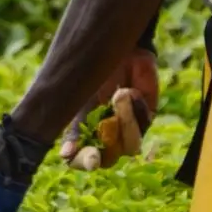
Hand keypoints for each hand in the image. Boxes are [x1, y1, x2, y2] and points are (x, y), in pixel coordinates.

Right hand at [60, 46, 158, 169]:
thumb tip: (64, 156)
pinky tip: (128, 89)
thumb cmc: (94, 74)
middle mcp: (110, 138)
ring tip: (118, 94)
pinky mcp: (147, 118)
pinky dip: (134, 108)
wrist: (117, 50)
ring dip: (124, 122)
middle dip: (107, 144)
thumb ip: (75, 128)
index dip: (84, 161)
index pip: (85, 160)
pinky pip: (143, 124)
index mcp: (89, 135)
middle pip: (109, 159)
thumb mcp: (80, 101)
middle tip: (106, 123)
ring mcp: (129, 130)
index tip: (84, 158)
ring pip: (130, 146)